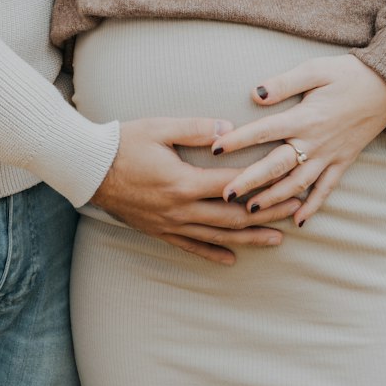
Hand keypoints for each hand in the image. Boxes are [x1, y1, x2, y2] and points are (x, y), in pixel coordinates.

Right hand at [91, 117, 286, 264]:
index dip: (263, 184)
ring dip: (249, 238)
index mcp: (184, 182)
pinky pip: (191, 246)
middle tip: (295, 211)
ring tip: (277, 238)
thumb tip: (229, 129)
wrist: (90, 169)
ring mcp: (170, 224)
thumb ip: (196, 128)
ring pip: (218, 237)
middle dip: (267, 214)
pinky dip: (213, 253)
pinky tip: (231, 258)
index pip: (234, 186)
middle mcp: (181, 209)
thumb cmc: (124, 143)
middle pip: (233, 216)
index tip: (288, 181)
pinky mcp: (159, 230)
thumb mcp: (160, 128)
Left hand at [210, 56, 385, 226]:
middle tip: (224, 195)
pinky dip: (312, 206)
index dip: (238, 140)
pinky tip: (298, 221)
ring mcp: (330, 155)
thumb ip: (284, 84)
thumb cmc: (348, 73)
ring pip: (298, 184)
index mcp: (304, 117)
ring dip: (274, 199)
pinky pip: (326, 189)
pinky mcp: (344, 162)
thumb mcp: (315, 69)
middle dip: (250, 181)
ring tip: (251, 211)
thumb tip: (254, 94)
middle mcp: (315, 141)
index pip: (263, 131)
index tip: (214, 149)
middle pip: (276, 165)